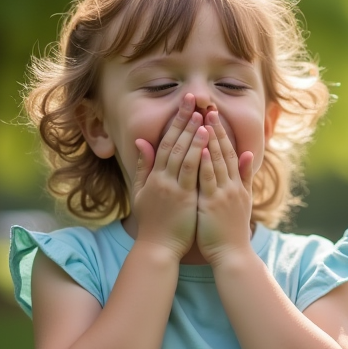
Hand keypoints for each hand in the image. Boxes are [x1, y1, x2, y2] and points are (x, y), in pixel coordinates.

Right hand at [130, 94, 204, 258]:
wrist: (157, 248)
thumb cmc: (153, 222)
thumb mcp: (142, 192)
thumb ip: (143, 167)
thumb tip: (141, 142)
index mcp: (154, 176)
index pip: (165, 142)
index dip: (175, 122)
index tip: (185, 105)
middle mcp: (162, 178)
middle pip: (174, 144)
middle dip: (184, 120)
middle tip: (194, 100)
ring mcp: (173, 188)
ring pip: (183, 155)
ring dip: (193, 134)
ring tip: (201, 116)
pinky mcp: (184, 198)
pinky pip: (192, 173)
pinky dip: (198, 156)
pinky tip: (206, 142)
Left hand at [196, 107, 255, 265]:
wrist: (233, 255)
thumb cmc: (232, 231)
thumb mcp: (242, 200)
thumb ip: (244, 176)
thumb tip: (248, 154)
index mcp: (237, 184)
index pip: (230, 152)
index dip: (222, 133)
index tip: (214, 115)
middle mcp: (232, 185)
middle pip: (224, 152)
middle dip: (215, 129)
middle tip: (208, 108)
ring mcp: (224, 193)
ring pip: (216, 161)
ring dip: (210, 139)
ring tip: (203, 119)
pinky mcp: (214, 204)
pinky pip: (208, 179)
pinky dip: (205, 163)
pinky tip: (200, 148)